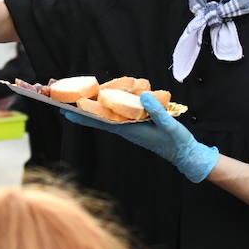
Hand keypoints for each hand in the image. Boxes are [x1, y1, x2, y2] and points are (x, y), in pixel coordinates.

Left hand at [62, 92, 217, 182]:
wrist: (185, 153)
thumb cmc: (176, 141)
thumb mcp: (168, 125)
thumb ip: (156, 111)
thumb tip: (142, 96)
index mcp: (129, 129)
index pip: (100, 121)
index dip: (82, 115)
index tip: (64, 110)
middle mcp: (125, 127)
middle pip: (98, 116)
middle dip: (81, 107)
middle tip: (63, 97)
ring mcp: (130, 126)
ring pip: (106, 114)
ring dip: (92, 105)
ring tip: (78, 94)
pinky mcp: (136, 124)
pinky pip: (117, 113)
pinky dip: (108, 106)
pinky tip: (105, 99)